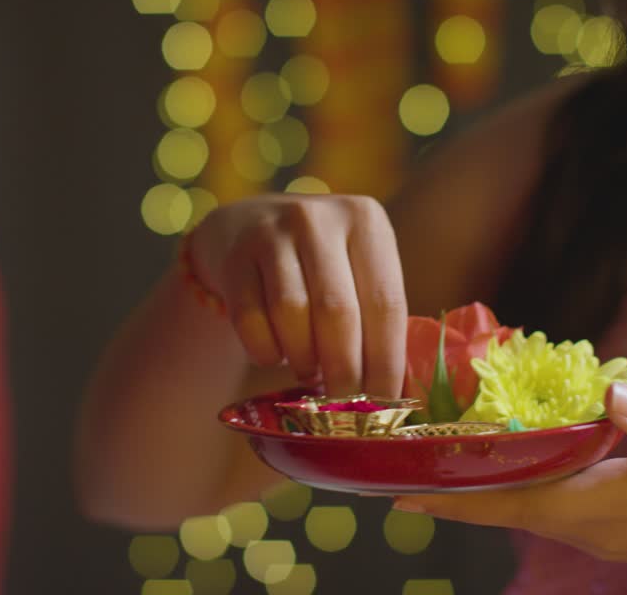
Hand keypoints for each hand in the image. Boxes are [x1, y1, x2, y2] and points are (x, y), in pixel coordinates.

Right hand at [188, 194, 406, 396]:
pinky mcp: (234, 256)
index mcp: (366, 221)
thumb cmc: (317, 261)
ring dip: (303, 359)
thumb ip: (374, 314)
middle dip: (344, 371)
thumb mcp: (354, 266)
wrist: (244, 226)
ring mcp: (272, 233)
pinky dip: (266, 351)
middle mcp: (319, 220)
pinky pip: (250, 320)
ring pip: (292, 316)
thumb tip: (392, 394)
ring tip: (309, 370)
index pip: (386, 303)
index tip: (384, 404)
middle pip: (338, 312)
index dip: (386, 361)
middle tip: (345, 406)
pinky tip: (275, 353)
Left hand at [394, 384, 626, 589]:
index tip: (404, 490)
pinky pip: (549, 512)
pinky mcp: (616, 532)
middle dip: (452, 494)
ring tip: (435, 467)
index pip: (515, 500)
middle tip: (397, 473)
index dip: (458, 495)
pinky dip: (516, 492)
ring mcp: (603, 535)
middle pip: (506, 510)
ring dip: (480, 493)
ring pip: (525, 513)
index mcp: (607, 503)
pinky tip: (506, 469)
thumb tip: (611, 392)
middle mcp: (593, 527)